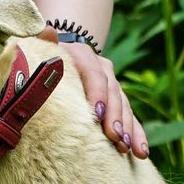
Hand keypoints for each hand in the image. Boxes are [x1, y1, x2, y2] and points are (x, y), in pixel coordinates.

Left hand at [39, 28, 148, 158]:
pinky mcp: (117, 102)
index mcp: (83, 56)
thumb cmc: (45, 55)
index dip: (97, 93)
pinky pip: (130, 119)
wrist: (63, 52)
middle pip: (113, 93)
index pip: (93, 74)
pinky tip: (141, 153)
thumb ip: (42, 39)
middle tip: (115, 137)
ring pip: (125, 107)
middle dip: (116, 117)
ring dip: (129, 129)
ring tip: (130, 149)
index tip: (97, 114)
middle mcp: (102, 69)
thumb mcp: (41, 45)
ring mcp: (112, 86)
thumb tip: (45, 30)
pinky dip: (136, 135)